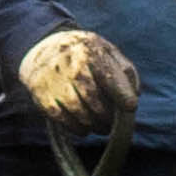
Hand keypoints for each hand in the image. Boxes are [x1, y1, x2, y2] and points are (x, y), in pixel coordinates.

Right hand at [19, 30, 139, 132]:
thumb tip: (134, 95)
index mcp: (90, 51)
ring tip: (100, 127)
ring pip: (77, 111)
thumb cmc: (85, 54)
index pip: (108, 74)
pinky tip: (83, 128)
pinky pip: (61, 118)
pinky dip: (75, 127)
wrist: (43, 47)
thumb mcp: (106, 51)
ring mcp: (53, 79)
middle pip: (94, 98)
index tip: (130, 106)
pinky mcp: (41, 94)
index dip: (121, 93)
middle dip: (107, 116)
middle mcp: (70, 64)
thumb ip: (124, 71)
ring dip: (93, 124)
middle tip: (112, 124)